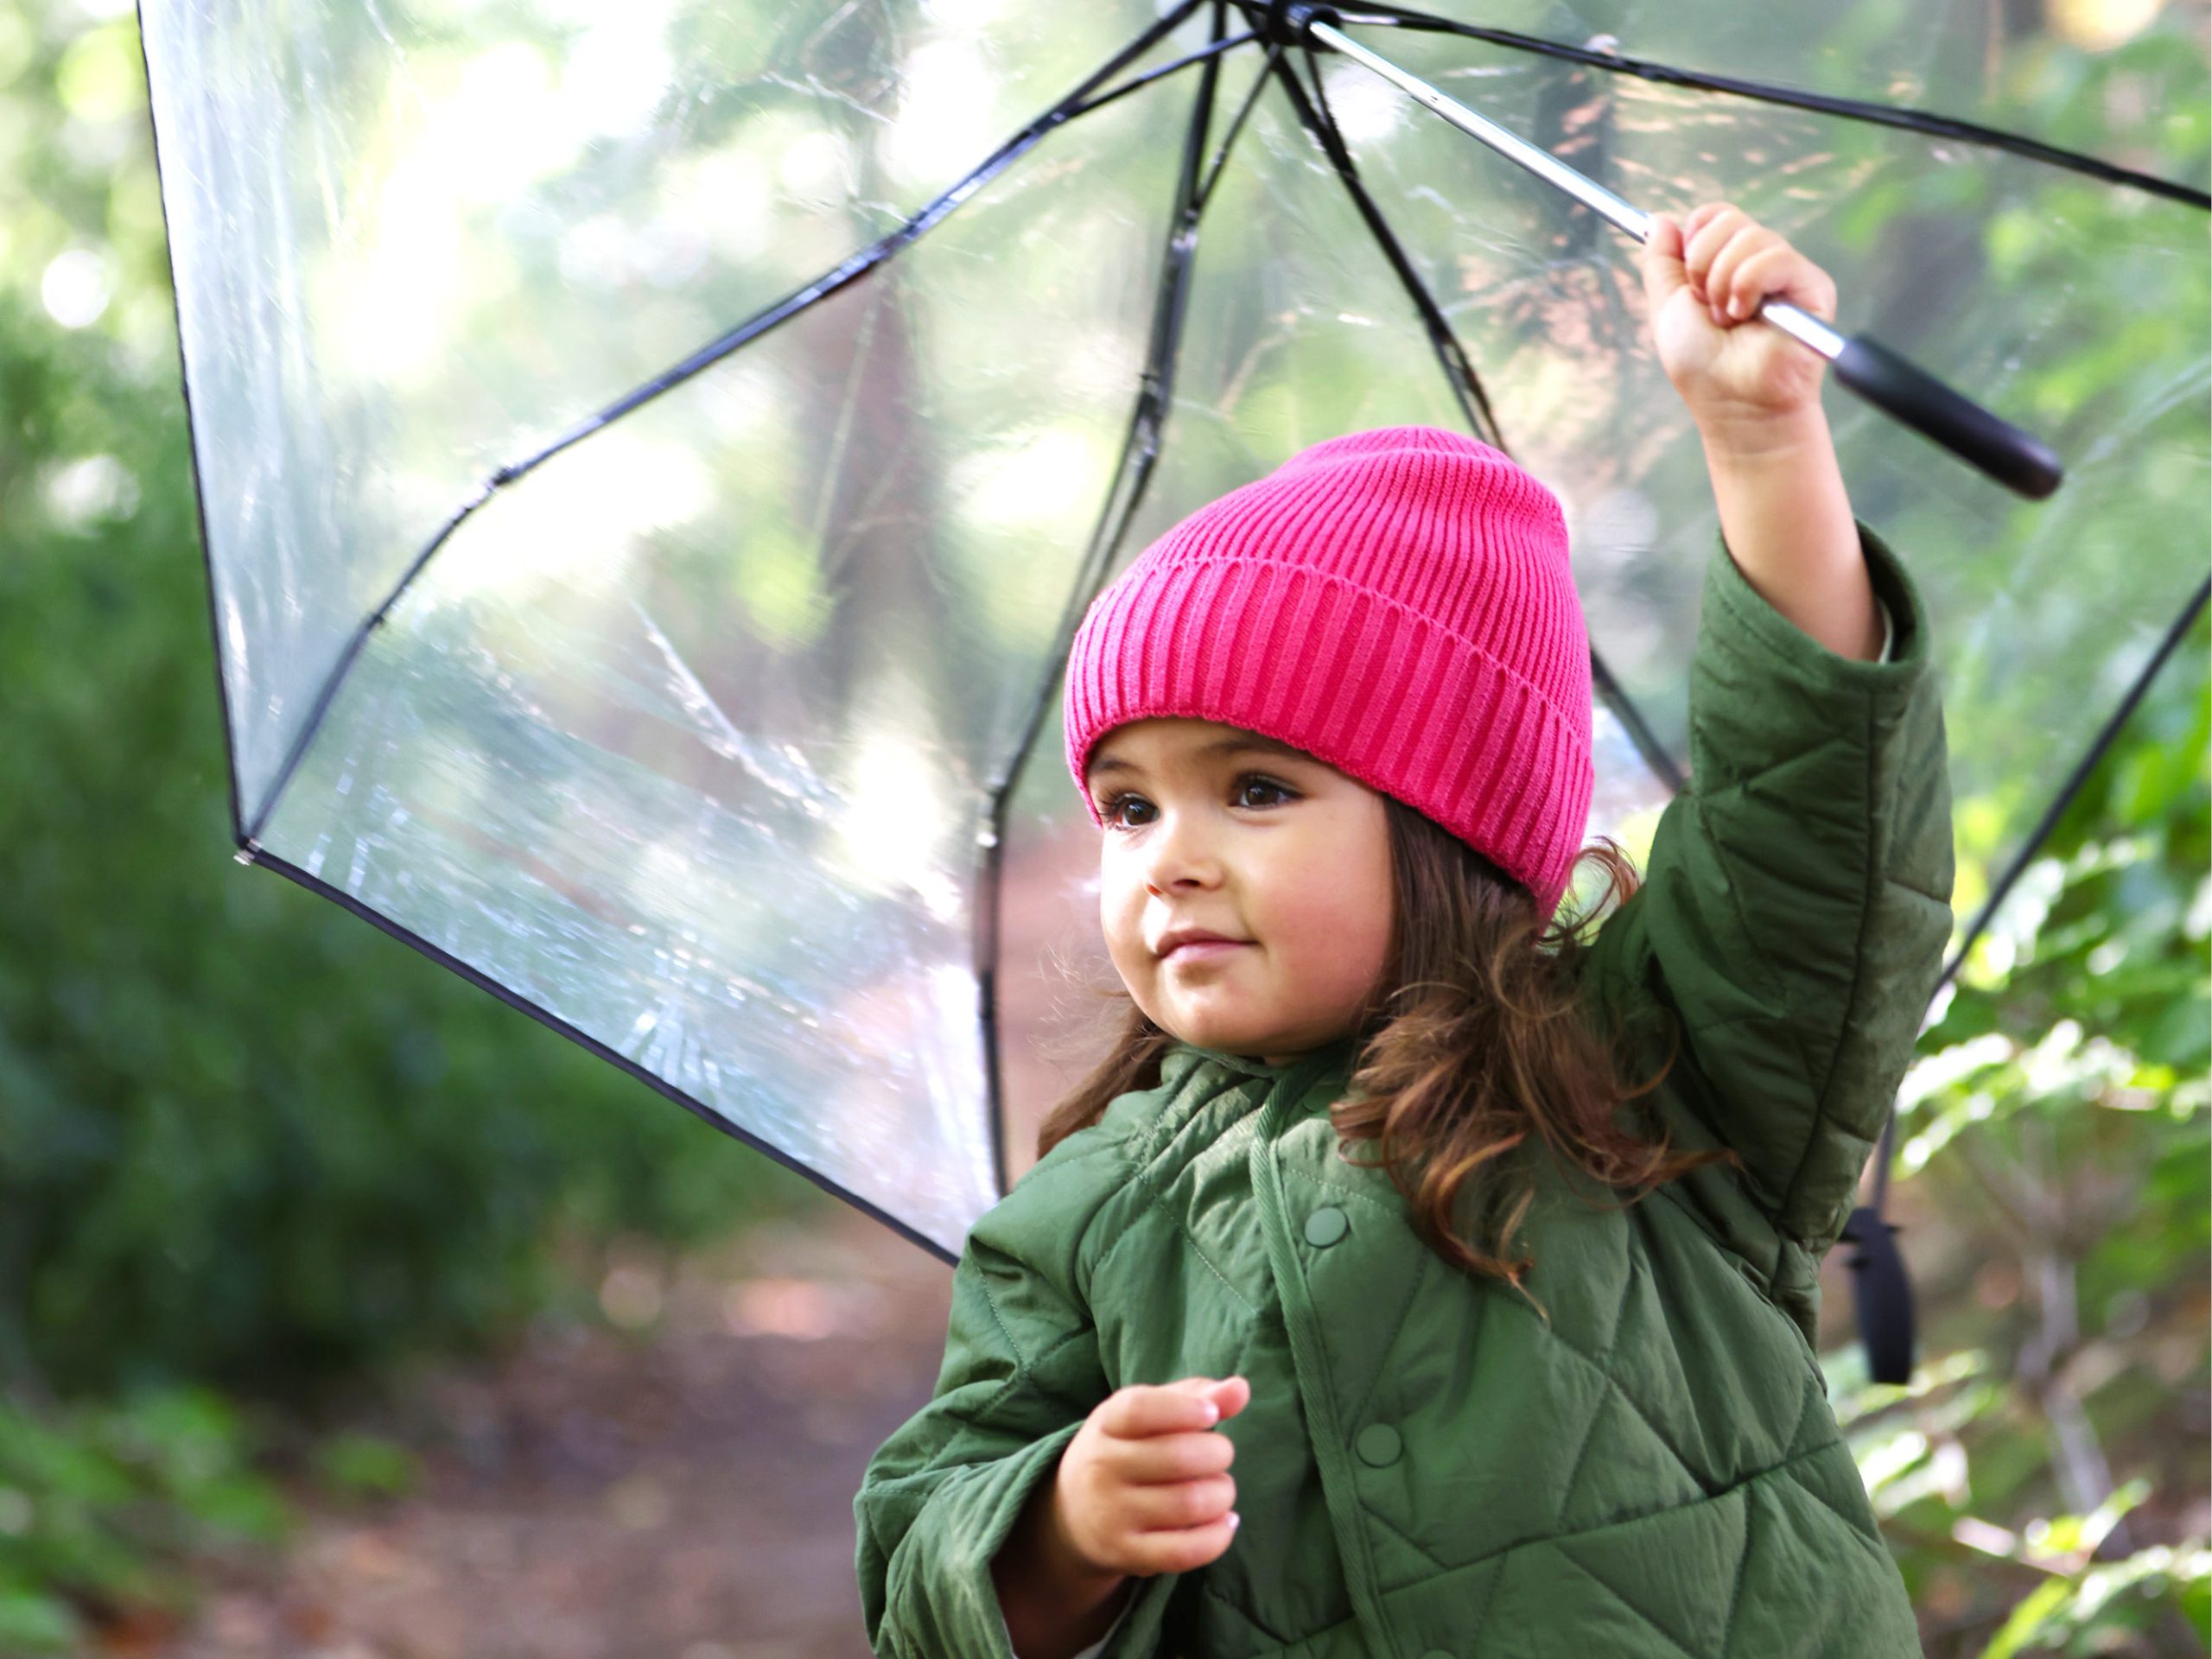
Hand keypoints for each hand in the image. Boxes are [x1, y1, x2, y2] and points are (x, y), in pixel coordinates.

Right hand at [1054, 1375, 1249, 1577]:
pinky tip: (1225, 1522)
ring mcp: (1111, 1515)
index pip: (1139, 1409)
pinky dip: (1218, 1536)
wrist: (1072, 1515)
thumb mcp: (1149, 1415)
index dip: (1184, 1409)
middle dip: (1219, 1453)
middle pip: (1178, 1457)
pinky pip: (1185, 1552)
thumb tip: (1240, 1388)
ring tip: (1220, 1489)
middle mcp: (1102, 1468)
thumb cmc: (1128, 1450)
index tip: (1211, 1415)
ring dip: (1222, 1495)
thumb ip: (1195, 1396)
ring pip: (1189, 1504)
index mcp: (1106, 1424)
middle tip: (1219, 1456)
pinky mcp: (1127, 1554)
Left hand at [1640, 202, 1838, 443]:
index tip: (1689, 280)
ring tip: (1729, 320)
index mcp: (1727, 263)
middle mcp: (1759, 262)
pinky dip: (1748, 286)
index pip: (1712, 215)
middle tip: (1709, 307)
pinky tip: (1747, 316)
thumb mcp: (1667, 308)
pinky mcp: (1812, 286)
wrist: (1732, 403)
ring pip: (1750, 236)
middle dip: (1703, 265)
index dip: (1693, 240)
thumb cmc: (1703, 367)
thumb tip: (1660, 221)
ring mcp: (1787, 272)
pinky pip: (1775, 258)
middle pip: (1728, 218)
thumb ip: (1661, 264)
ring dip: (1723, 283)